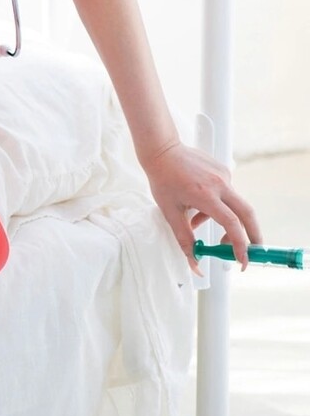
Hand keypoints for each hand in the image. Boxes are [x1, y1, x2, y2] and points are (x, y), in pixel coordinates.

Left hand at [139, 140, 261, 275]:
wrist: (162, 150)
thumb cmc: (162, 180)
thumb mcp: (170, 213)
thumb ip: (185, 240)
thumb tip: (195, 265)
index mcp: (205, 195)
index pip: (231, 224)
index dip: (240, 245)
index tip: (242, 261)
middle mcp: (220, 184)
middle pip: (247, 214)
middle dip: (254, 235)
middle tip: (252, 252)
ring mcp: (224, 175)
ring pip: (234, 205)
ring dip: (224, 219)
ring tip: (196, 220)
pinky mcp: (224, 170)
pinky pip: (227, 194)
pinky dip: (218, 205)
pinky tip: (197, 202)